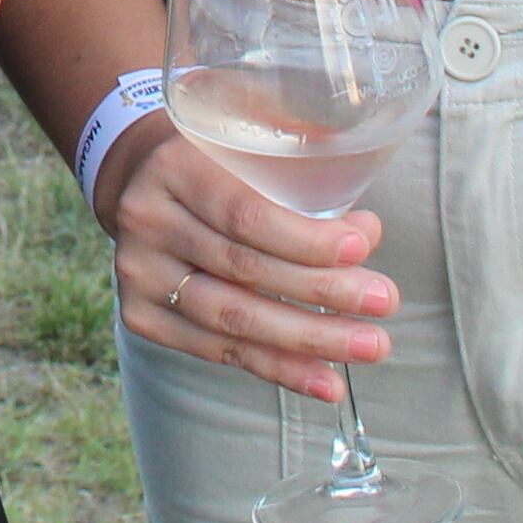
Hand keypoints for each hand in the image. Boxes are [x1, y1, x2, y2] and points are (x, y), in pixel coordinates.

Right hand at [93, 115, 398, 401]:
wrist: (142, 182)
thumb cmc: (218, 163)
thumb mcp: (249, 143)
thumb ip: (305, 172)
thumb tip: (367, 230)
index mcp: (174, 166)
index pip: (244, 213)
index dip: (304, 238)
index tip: (361, 249)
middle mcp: (147, 220)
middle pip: (244, 268)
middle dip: (323, 290)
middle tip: (384, 301)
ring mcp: (138, 272)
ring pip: (233, 318)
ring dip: (309, 339)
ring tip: (371, 345)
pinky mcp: (141, 315)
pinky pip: (218, 351)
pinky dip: (278, 369)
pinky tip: (325, 379)